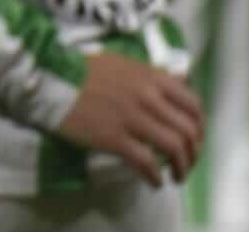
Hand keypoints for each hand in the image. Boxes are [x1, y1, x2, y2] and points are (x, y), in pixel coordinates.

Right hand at [55, 51, 202, 187]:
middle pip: (188, 130)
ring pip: (174, 148)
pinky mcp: (115, 138)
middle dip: (193, 152)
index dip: (200, 127)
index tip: (195, 139)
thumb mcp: (122, 64)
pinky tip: (155, 182)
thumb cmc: (82, 70)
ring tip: (176, 176)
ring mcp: (132, 118)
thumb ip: (150, 77)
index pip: (192, 105)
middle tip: (187, 162)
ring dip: (181, 167)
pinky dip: (155, 176)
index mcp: (151, 77)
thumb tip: (179, 87)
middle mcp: (148, 97)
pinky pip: (146, 162)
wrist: (49, 79)